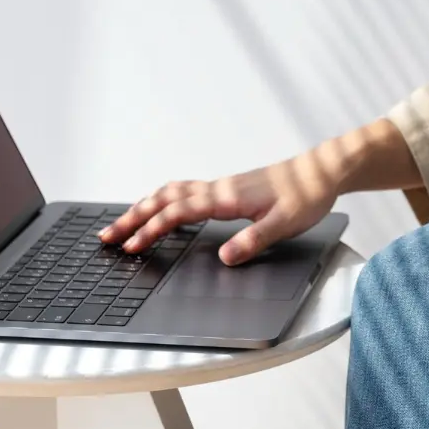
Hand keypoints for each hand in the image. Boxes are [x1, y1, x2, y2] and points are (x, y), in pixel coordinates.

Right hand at [100, 160, 337, 264]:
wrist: (321, 171)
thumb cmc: (306, 195)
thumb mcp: (285, 224)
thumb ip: (254, 240)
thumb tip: (225, 257)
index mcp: (226, 197)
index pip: (178, 214)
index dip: (152, 231)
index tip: (131, 247)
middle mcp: (218, 189)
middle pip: (163, 199)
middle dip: (132, 218)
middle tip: (106, 236)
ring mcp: (221, 187)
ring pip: (171, 192)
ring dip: (143, 206)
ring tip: (122, 223)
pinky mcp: (227, 189)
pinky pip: (184, 192)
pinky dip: (162, 200)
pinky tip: (160, 210)